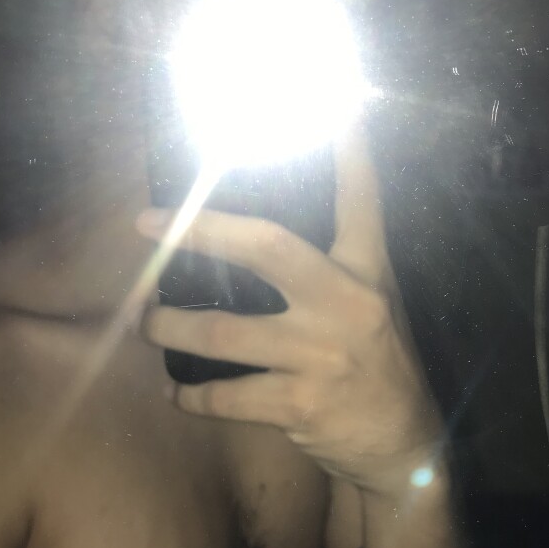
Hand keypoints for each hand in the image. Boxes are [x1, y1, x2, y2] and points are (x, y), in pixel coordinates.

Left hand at [136, 135, 442, 494]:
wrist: (405, 445)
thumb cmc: (380, 366)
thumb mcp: (374, 308)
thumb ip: (333, 274)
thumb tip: (262, 243)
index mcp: (368, 275)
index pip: (359, 200)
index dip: (349, 150)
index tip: (335, 103)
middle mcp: (347, 305)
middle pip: (267, 247)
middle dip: (200, 230)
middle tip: (147, 223)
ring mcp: (321, 356)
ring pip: (223, 332)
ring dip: (169, 327)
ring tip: (144, 323)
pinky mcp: (300, 406)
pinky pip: (225, 398)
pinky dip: (190, 398)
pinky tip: (176, 393)